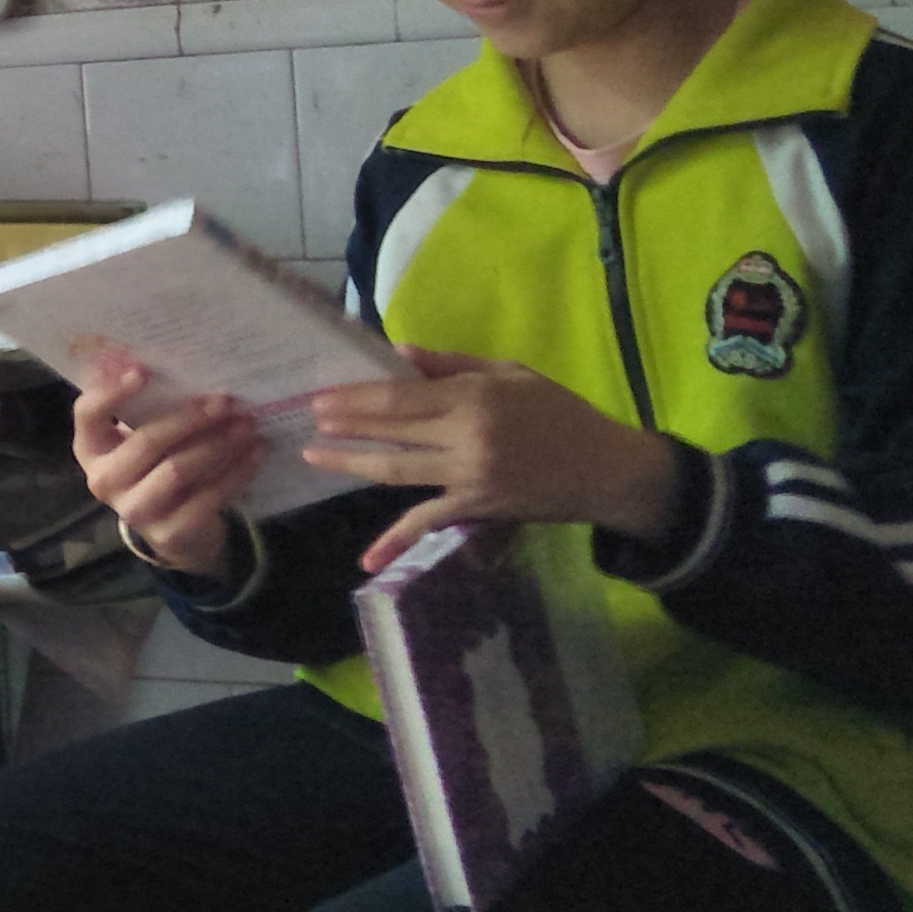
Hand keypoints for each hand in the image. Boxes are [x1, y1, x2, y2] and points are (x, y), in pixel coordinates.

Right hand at [70, 350, 262, 580]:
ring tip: (247, 425)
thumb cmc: (156, 466)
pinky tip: (254, 454)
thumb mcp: (142, 437)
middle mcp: (104, 480)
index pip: (88, 414)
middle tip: (227, 400)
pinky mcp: (169, 532)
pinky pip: (208, 497)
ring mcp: (134, 511)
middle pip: (147, 442)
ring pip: (179, 470)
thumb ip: (149, 407)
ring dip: (219, 444)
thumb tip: (178, 360)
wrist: (173, 529)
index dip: (112, 392)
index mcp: (91, 448)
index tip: (144, 370)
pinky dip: (235, 472)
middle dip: (190, 418)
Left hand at [305, 347, 685, 569]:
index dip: (357, 398)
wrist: (604, 470)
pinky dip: (397, 541)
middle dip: (345, 426)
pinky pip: (428, 523)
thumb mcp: (511, 374)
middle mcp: (466, 438)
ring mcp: (469, 477)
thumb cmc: (559, 413)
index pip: (400, 396)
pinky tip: (368, 558)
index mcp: (474, 398)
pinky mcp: (476, 508)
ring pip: (397, 472)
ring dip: (352, 465)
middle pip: (392, 431)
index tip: (323, 396)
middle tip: (308, 420)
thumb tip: (399, 353)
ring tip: (315, 457)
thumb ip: (453, 365)